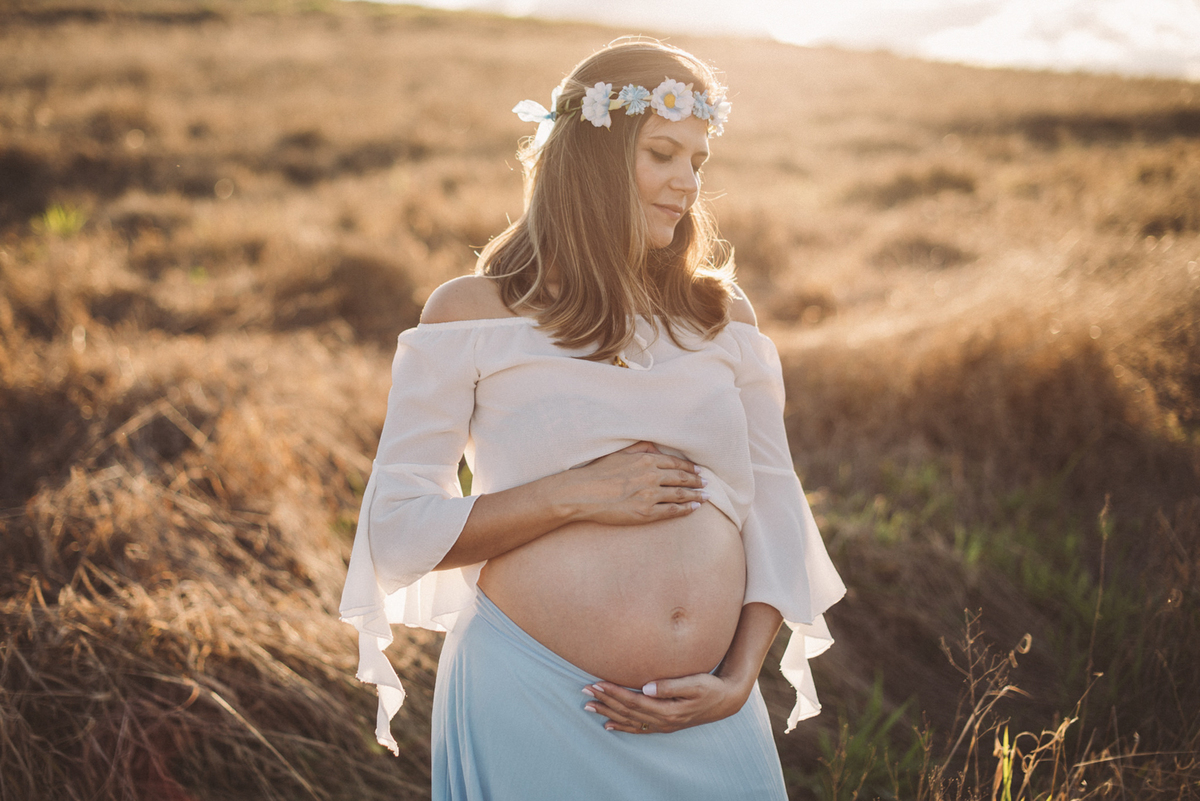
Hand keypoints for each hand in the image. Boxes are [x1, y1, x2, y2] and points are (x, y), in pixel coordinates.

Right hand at [560, 441, 707, 525]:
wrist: (583, 493)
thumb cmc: (598, 472)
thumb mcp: (619, 453)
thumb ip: (640, 448)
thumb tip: (656, 447)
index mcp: (646, 460)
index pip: (676, 463)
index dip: (690, 467)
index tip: (700, 471)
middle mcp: (652, 476)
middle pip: (682, 478)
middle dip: (697, 481)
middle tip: (707, 483)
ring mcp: (650, 495)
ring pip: (681, 494)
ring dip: (696, 495)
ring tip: (706, 496)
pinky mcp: (645, 512)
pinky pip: (672, 511)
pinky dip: (686, 509)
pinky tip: (694, 508)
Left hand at [581, 671, 750, 733]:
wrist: (726, 701)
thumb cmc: (710, 687)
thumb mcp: (694, 683)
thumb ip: (670, 685)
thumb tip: (646, 686)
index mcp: (668, 709)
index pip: (633, 700)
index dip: (613, 692)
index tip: (597, 683)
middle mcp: (663, 720)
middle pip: (627, 711)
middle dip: (605, 701)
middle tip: (585, 691)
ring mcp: (663, 725)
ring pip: (629, 720)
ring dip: (608, 713)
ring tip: (589, 706)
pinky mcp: (665, 724)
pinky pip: (639, 728)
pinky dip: (622, 726)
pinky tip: (608, 725)